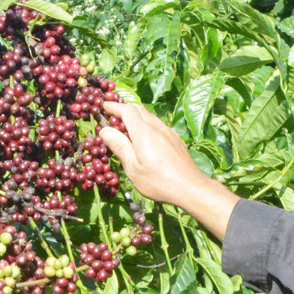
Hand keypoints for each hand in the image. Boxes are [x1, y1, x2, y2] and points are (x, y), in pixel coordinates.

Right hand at [99, 99, 240, 238]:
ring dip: (136, 117)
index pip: (127, 110)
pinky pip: (158, 125)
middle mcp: (157, 127)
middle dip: (124, 109)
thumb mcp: (133, 167)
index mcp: (144, 132)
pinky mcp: (176, 139)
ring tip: (126, 129)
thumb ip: (119, 146)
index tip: (104, 106)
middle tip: (112, 117)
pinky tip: (144, 139)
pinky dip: (147, 125)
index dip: (114, 106)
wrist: (190, 187)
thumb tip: (105, 130)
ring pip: (150, 116)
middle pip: (139, 109)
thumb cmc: (158, 181)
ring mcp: (169, 132)